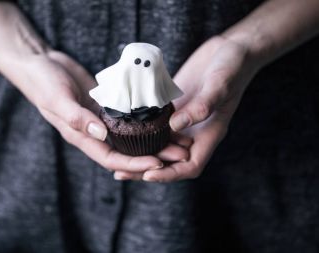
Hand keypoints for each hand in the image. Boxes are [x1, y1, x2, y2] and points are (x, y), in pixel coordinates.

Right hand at [19, 50, 188, 171]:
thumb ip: (76, 118)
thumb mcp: (57, 98)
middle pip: (127, 151)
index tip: (158, 163)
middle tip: (179, 154)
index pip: (111, 158)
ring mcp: (101, 118)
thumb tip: (101, 135)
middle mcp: (94, 132)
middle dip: (153, 155)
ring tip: (179, 139)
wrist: (40, 62)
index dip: (134, 163)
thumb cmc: (43, 82)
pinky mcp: (106, 104)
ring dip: (154, 139)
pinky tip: (163, 117)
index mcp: (81, 137)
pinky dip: (145, 119)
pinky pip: (129, 116)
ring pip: (131, 135)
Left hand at [114, 35, 261, 180]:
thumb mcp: (220, 84)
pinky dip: (141, 130)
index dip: (170, 174)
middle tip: (121, 172)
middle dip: (146, 169)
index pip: (190, 166)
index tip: (148, 175)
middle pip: (169, 160)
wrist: (229, 50)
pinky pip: (156, 124)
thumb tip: (175, 126)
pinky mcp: (173, 107)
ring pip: (160, 144)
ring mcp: (182, 120)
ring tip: (116, 156)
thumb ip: (202, 106)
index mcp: (209, 133)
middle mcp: (193, 132)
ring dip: (140, 152)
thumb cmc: (233, 67)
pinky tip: (122, 130)